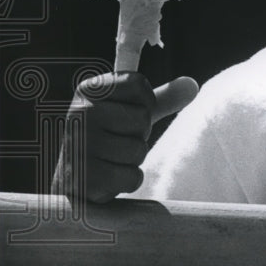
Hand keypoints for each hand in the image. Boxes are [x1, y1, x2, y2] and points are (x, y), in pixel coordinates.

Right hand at [53, 72, 198, 203]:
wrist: (73, 179)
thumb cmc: (109, 137)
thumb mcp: (132, 111)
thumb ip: (163, 98)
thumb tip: (193, 84)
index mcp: (89, 89)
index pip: (138, 84)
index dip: (145, 102)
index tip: (127, 112)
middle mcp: (79, 112)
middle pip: (141, 119)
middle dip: (139, 134)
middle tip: (117, 140)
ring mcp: (79, 144)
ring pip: (138, 150)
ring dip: (133, 159)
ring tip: (111, 158)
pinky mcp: (84, 177)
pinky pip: (132, 178)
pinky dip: (128, 181)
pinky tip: (108, 177)